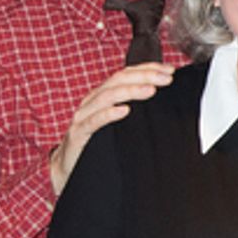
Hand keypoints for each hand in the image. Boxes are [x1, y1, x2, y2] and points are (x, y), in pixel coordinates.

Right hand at [49, 63, 173, 193]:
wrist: (67, 168)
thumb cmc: (97, 144)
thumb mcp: (118, 125)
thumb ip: (136, 113)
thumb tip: (164, 103)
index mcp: (104, 96)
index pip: (126, 74)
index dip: (147, 69)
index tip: (170, 70)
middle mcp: (93, 101)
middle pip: (118, 80)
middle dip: (144, 76)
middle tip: (166, 77)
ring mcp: (84, 116)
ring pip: (106, 96)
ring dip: (130, 91)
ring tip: (150, 90)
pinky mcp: (78, 133)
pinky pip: (93, 122)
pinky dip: (109, 114)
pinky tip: (124, 111)